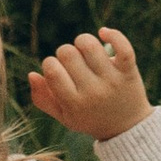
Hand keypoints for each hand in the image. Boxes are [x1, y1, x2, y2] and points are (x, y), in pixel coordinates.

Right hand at [28, 26, 152, 143]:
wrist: (127, 127)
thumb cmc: (90, 118)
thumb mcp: (64, 116)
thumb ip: (43, 98)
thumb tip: (32, 74)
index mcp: (73, 104)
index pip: (52, 72)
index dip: (49, 63)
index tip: (56, 69)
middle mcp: (93, 92)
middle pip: (68, 53)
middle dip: (65, 52)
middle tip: (73, 63)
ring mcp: (112, 81)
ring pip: (90, 45)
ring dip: (82, 41)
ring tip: (85, 51)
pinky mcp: (129, 71)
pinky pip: (122, 46)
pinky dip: (112, 34)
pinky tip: (103, 33)